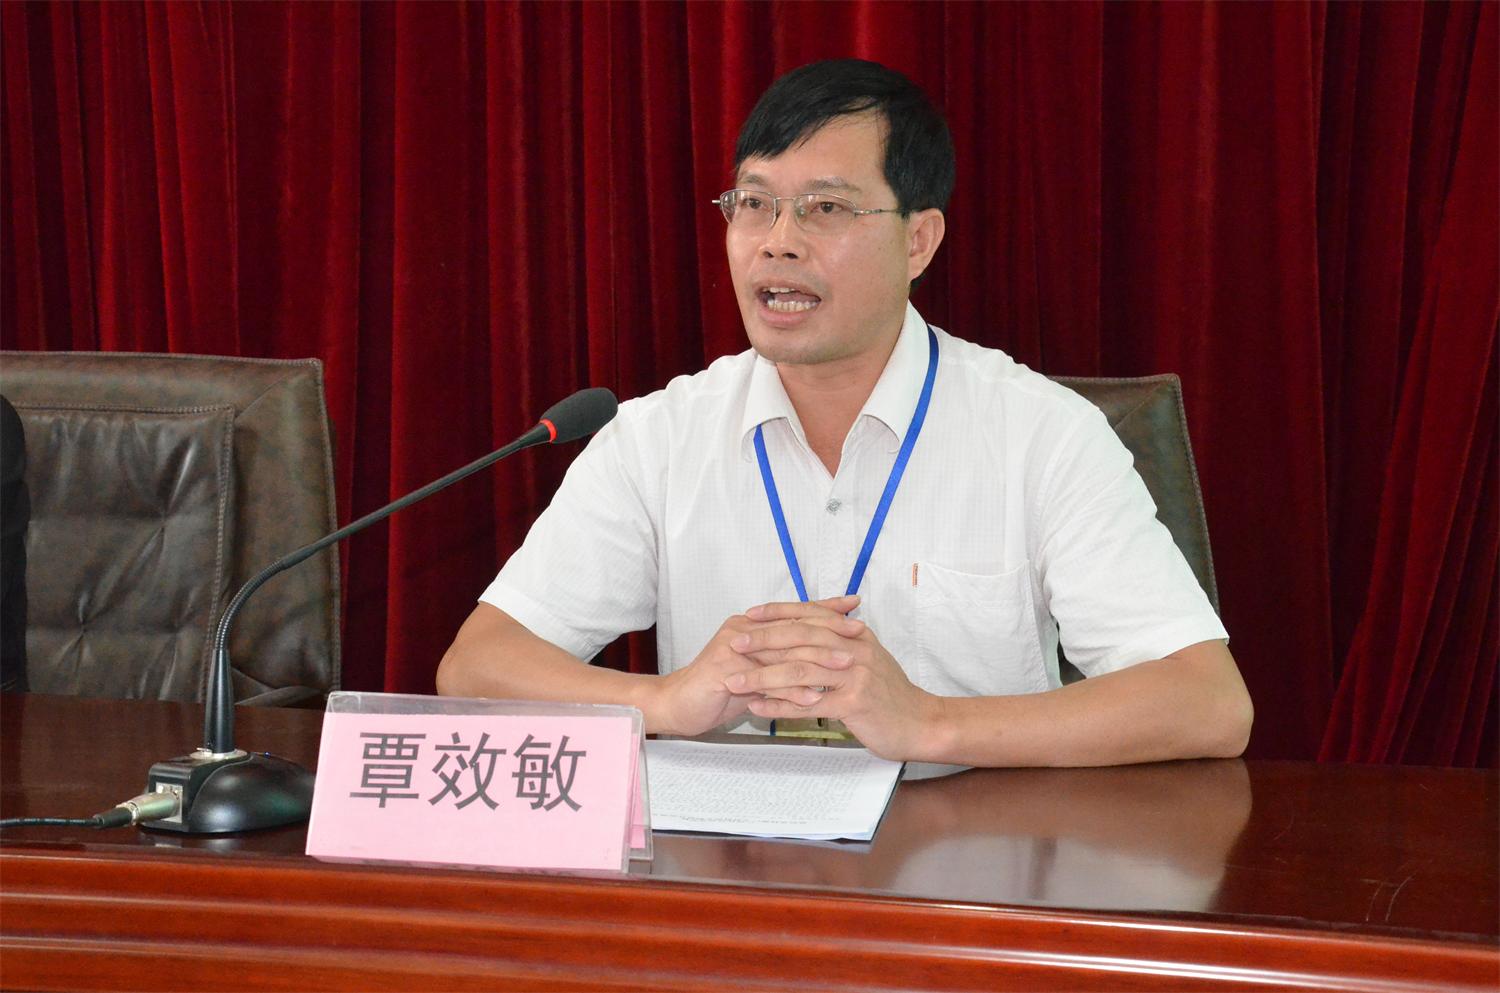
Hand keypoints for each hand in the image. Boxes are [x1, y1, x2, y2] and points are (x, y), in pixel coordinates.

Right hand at [646, 597, 861, 736]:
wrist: (679, 705)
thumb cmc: (719, 689)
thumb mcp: (757, 671)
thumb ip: (782, 660)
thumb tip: (818, 655)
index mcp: (753, 625)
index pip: (794, 612)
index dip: (825, 608)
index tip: (855, 607)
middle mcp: (744, 630)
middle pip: (794, 626)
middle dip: (830, 629)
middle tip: (860, 633)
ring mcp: (734, 649)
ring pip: (783, 651)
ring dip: (818, 659)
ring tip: (847, 666)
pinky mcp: (726, 671)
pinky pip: (766, 679)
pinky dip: (792, 690)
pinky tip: (814, 698)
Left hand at [724, 598, 941, 760]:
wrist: (921, 723)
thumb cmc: (889, 695)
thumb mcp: (867, 659)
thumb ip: (840, 642)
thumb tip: (808, 630)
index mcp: (855, 635)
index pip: (811, 615)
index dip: (778, 613)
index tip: (750, 614)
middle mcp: (856, 648)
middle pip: (801, 638)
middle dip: (763, 640)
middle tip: (734, 644)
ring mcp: (856, 675)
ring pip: (800, 670)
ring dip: (763, 676)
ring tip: (736, 681)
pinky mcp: (855, 703)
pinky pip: (809, 703)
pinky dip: (779, 706)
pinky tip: (758, 708)